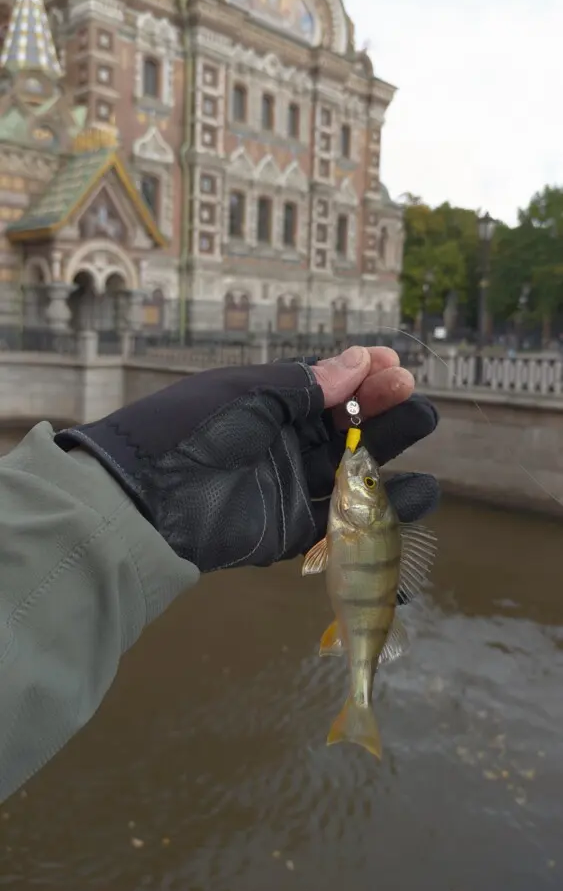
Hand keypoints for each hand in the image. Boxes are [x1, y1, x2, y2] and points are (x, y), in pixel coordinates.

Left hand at [54, 347, 438, 572]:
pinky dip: (383, 509)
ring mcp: (287, 487)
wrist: (146, 500)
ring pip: (351, 469)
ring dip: (388, 450)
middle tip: (412, 393)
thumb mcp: (247, 394)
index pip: (325, 387)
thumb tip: (357, 360)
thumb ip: (304, 384)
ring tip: (424, 426)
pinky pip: (343, 520)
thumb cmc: (192, 431)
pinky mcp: (291, 530)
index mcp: (267, 406)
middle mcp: (281, 444)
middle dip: (380, 406)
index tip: (394, 362)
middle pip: (344, 425)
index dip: (361, 374)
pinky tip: (419, 489)